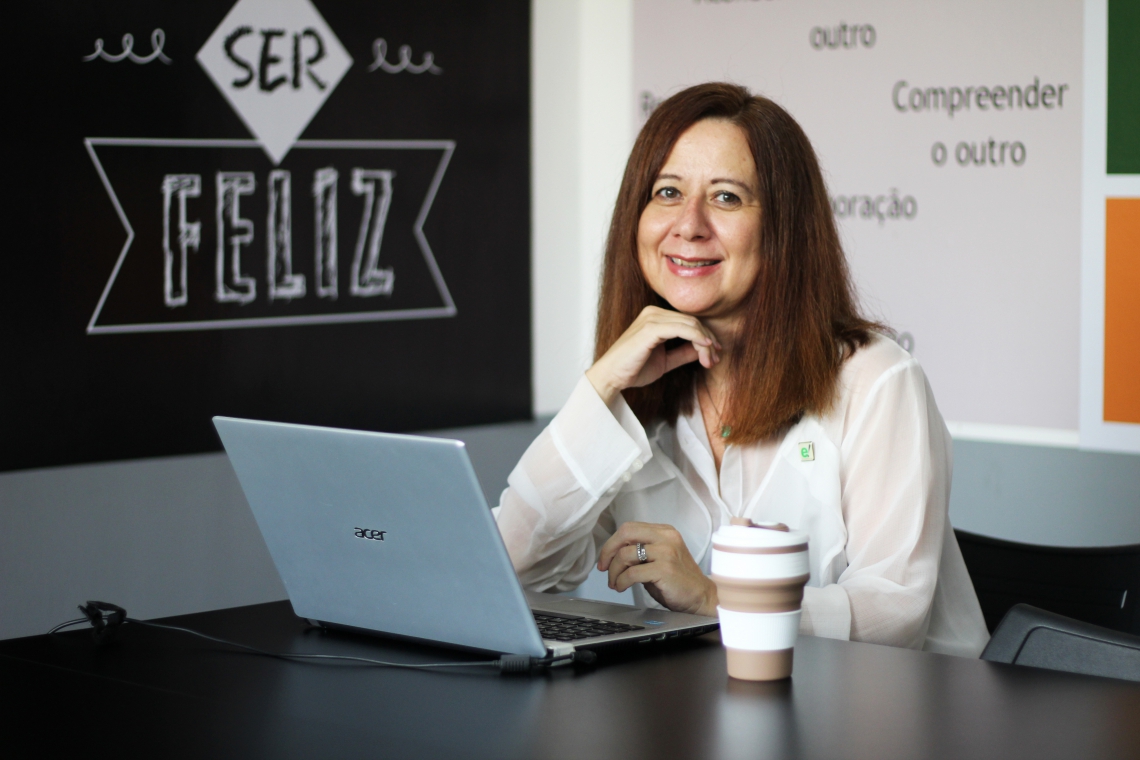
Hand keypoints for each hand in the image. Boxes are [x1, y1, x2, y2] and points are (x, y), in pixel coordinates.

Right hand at [585, 306, 720, 404]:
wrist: (611, 377)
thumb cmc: (633, 369)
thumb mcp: (665, 361)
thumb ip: (682, 353)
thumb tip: (703, 350)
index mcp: (655, 317)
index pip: (689, 322)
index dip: (706, 337)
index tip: (715, 356)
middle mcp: (654, 312)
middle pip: (692, 321)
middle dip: (709, 341)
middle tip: (715, 360)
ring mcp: (651, 318)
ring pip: (690, 324)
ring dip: (705, 343)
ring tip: (710, 361)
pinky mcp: (651, 328)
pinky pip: (682, 329)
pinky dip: (696, 338)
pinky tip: (704, 349)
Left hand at [597, 521, 717, 616]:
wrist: (701, 597)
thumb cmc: (676, 580)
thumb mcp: (657, 559)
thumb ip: (639, 552)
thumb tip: (612, 555)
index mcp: (664, 531)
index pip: (629, 528)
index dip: (612, 543)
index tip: (605, 559)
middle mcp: (666, 537)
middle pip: (626, 533)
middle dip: (608, 551)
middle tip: (603, 568)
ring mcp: (666, 552)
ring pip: (626, 554)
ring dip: (614, 571)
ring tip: (615, 583)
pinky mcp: (665, 569)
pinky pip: (632, 573)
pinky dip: (621, 581)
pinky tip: (622, 587)